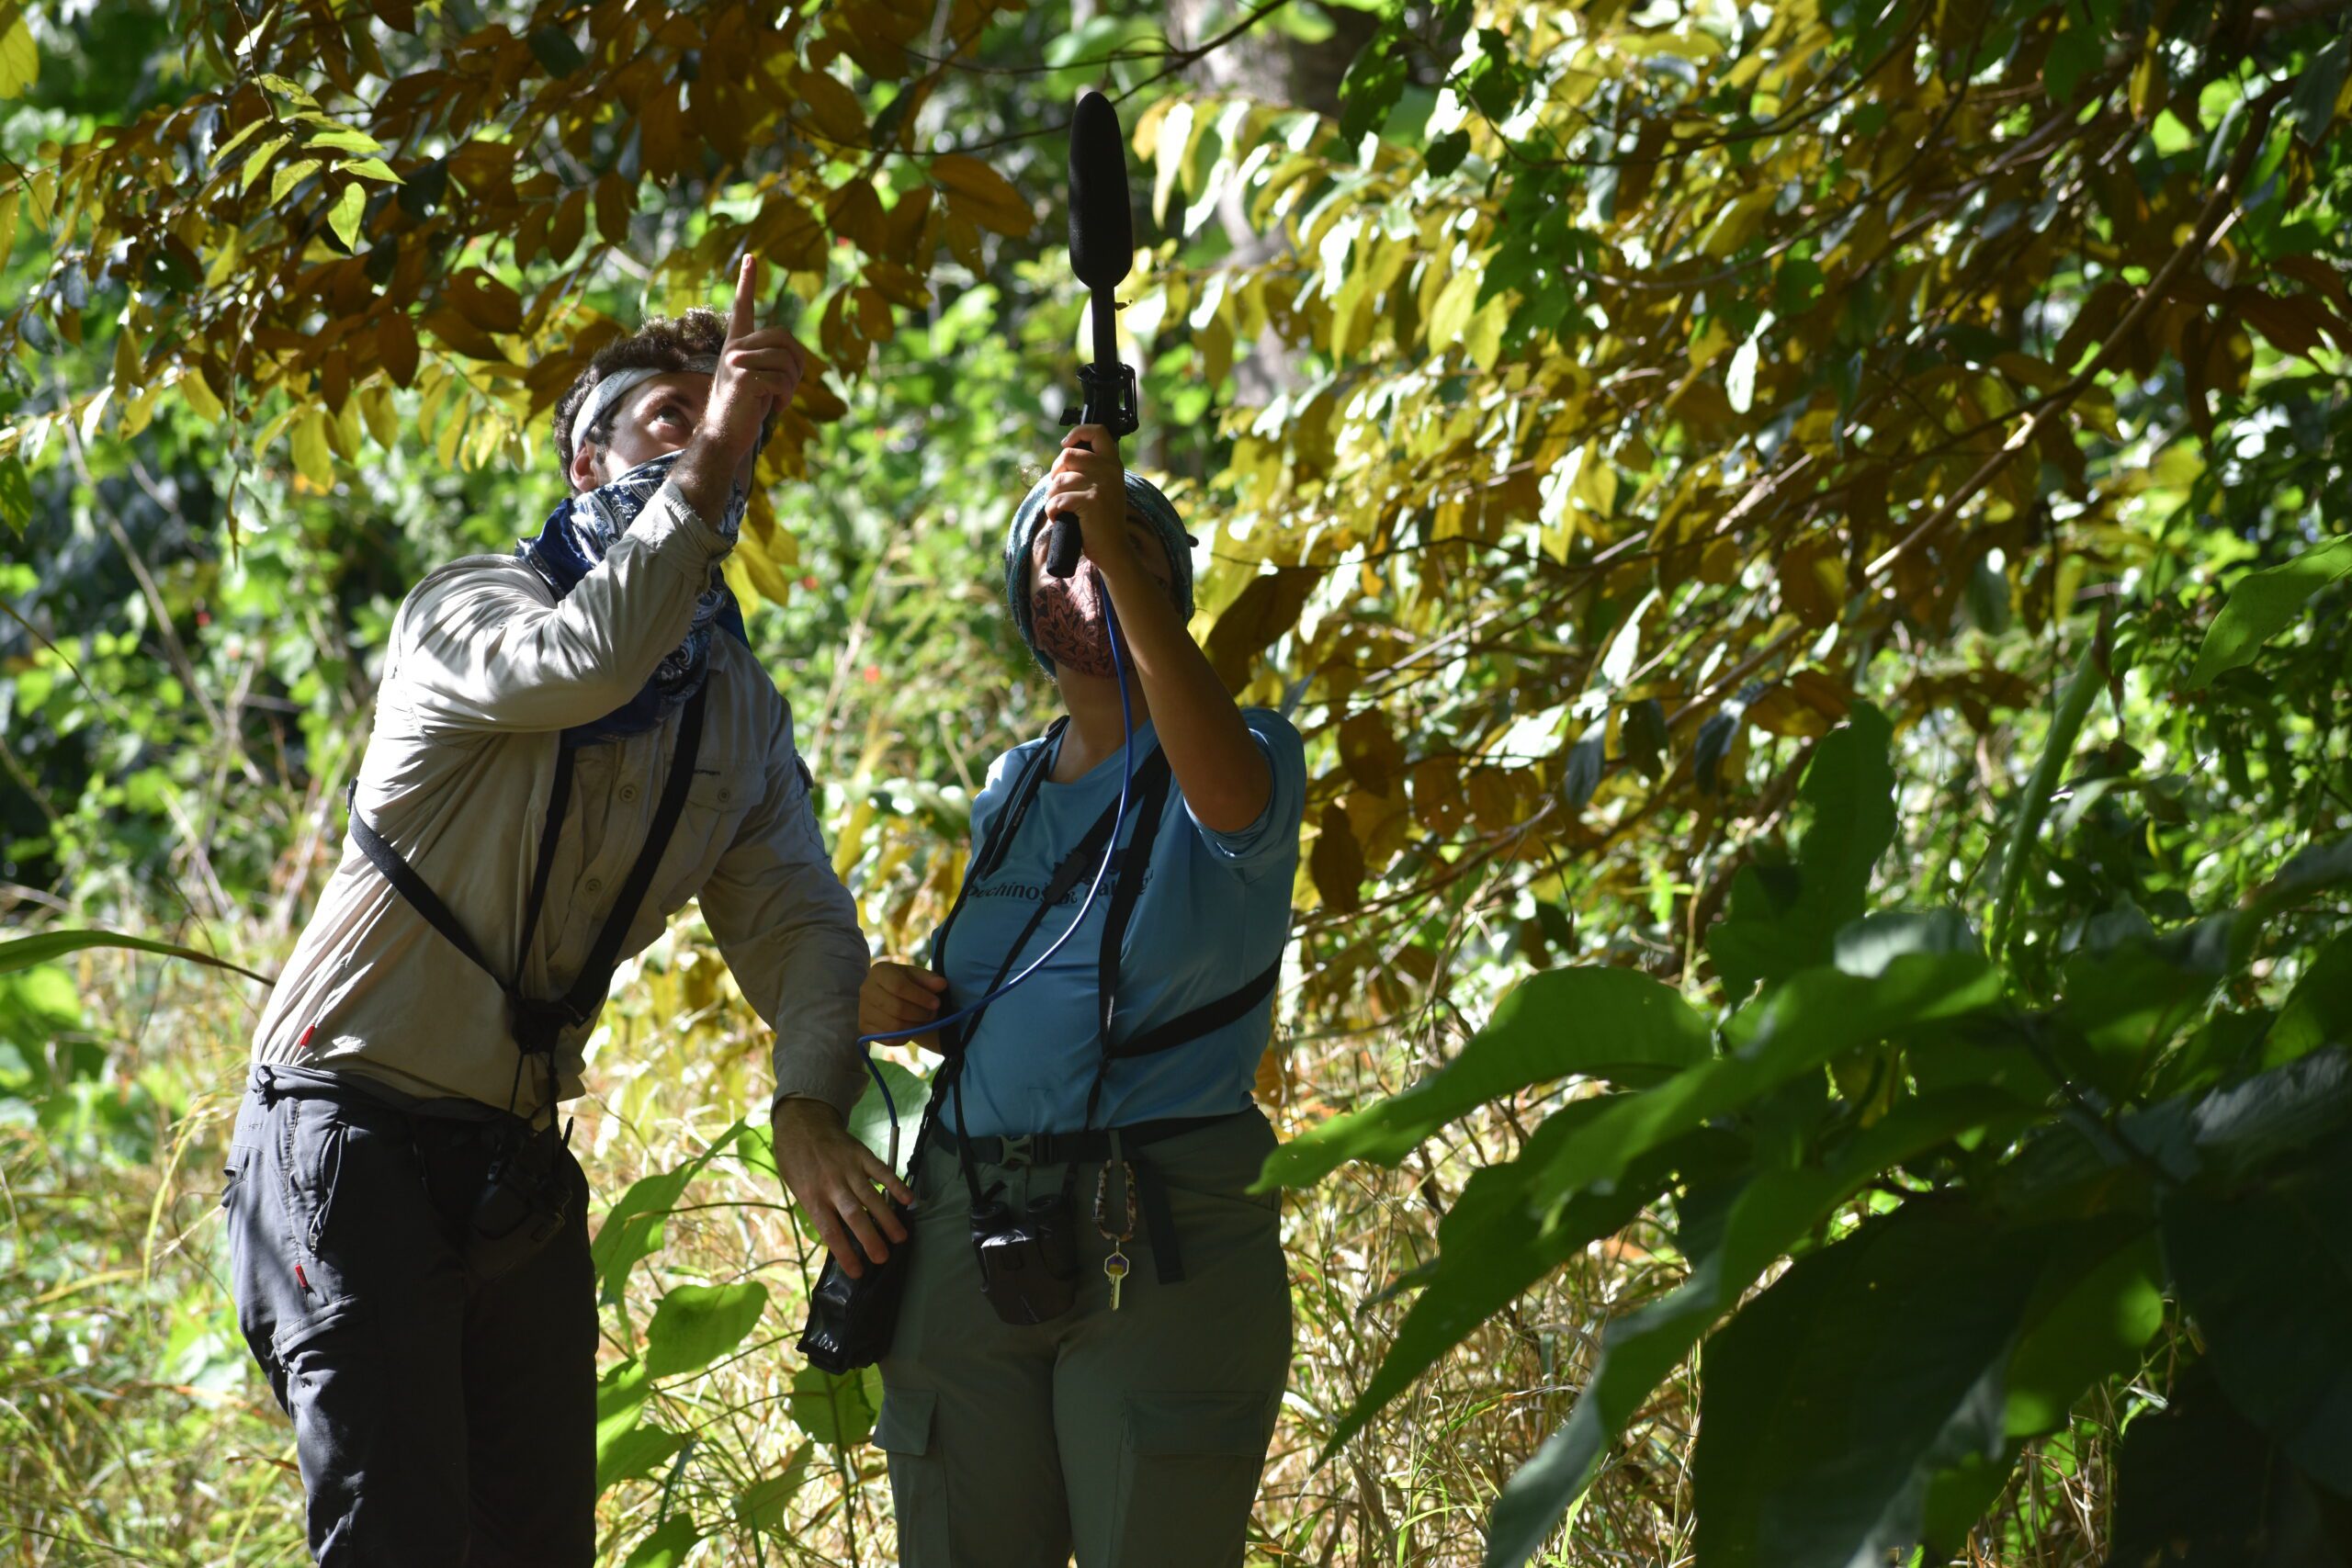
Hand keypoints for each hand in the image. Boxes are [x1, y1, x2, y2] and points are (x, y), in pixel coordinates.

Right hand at [697, 255, 804, 473]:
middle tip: (787, 388)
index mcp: (737, 344)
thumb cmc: (745, 410)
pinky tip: (774, 408)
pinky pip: (782, 380)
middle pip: (785, 338)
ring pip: (787, 362)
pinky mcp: (742, 378)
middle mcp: (734, 347)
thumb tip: (795, 356)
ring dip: (791, 386)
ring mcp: (735, 361)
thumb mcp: (761, 380)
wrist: (725, 436)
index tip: (751, 258)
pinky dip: (786, 398)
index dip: (747, 283)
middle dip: (797, 365)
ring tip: (778, 401)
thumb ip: (772, 361)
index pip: (742, 308)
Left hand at [771, 1097, 913, 1279]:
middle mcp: (831, 1184)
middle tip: (883, 1258)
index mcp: (812, 1196)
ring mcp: (848, 1168)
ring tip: (900, 1237)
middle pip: (854, 1216)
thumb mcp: (797, 1188)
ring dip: (887, 1219)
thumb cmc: (796, 1161)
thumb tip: (840, 1232)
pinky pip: (881, 1171)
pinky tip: (908, 1199)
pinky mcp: (861, 1154)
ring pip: (871, 1197)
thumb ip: (817, 1208)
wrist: (801, 1124)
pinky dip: (896, 1185)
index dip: (845, 1252)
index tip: (858, 1271)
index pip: (830, 1230)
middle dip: (870, 1239)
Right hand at [861, 961, 947, 1050]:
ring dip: (915, 1026)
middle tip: (932, 1013)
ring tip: (923, 1020)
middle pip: (897, 1008)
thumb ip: (930, 979)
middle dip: (920, 1014)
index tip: (936, 1003)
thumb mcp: (918, 976)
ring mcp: (863, 1010)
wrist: (890, 995)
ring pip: (894, 1026)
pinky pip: (889, 1039)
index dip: (920, 997)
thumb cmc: (907, 983)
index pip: (899, 986)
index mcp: (879, 971)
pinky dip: (905, 1037)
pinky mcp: (864, 1027)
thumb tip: (941, 984)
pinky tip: (912, 1028)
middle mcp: (866, 990)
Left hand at [1044, 424, 1138, 576]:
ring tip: (1062, 509)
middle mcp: (1109, 471)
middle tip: (1059, 491)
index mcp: (1113, 465)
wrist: (1114, 549)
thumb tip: (1065, 452)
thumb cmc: (1102, 520)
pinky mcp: (1089, 502)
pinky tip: (1060, 518)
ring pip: (1059, 480)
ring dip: (1052, 496)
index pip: (1098, 432)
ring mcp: (1100, 486)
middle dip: (1056, 473)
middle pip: (1067, 455)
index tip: (1066, 444)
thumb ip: (1092, 469)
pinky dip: (1052, 511)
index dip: (1078, 433)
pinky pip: (1057, 499)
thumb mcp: (1104, 488)